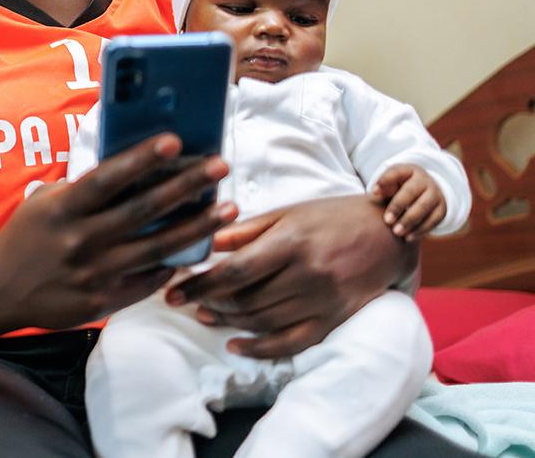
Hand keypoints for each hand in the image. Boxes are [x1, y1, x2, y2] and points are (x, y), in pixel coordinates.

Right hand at [0, 133, 235, 333]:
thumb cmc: (26, 236)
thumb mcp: (45, 203)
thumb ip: (83, 188)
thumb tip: (131, 166)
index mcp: (63, 208)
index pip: (108, 178)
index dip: (141, 159)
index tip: (174, 140)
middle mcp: (80, 239)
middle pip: (143, 210)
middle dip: (186, 186)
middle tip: (220, 166)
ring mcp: (93, 273)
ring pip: (157, 248)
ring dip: (196, 227)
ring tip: (227, 209)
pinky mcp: (102, 301)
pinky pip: (147, 281)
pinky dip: (173, 265)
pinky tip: (197, 251)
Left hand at [165, 195, 413, 359]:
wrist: (388, 234)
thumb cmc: (331, 217)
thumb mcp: (288, 213)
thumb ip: (247, 230)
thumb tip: (206, 242)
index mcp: (292, 242)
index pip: (235, 270)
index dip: (199, 283)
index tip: (172, 290)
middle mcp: (307, 274)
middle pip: (246, 299)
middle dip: (208, 302)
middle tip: (183, 301)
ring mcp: (323, 301)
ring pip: (263, 321)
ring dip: (228, 322)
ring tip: (204, 314)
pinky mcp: (334, 320)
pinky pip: (292, 343)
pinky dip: (260, 349)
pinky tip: (236, 345)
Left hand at [372, 164, 446, 240]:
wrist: (426, 192)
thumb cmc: (401, 187)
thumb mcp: (393, 183)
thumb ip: (384, 186)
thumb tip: (376, 192)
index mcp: (409, 170)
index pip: (396, 172)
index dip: (385, 181)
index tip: (373, 192)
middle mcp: (425, 181)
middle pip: (410, 192)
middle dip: (397, 206)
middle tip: (386, 220)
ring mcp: (436, 194)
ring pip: (423, 207)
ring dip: (409, 221)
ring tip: (396, 232)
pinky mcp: (442, 209)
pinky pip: (433, 220)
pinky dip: (420, 230)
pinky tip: (408, 237)